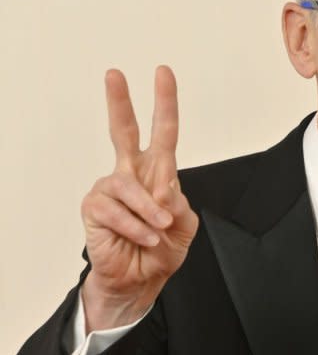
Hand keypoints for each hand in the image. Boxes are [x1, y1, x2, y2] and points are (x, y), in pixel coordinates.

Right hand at [79, 66, 198, 331]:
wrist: (141, 281)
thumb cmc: (162, 250)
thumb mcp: (185, 226)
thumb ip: (179, 203)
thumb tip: (164, 189)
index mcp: (158, 173)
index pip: (163, 133)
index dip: (164, 104)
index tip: (163, 73)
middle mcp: (132, 174)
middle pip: (123, 131)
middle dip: (120, 102)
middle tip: (114, 74)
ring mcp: (110, 190)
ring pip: (128, 185)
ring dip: (148, 212)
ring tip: (157, 231)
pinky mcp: (94, 208)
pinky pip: (115, 210)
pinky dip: (134, 227)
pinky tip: (142, 238)